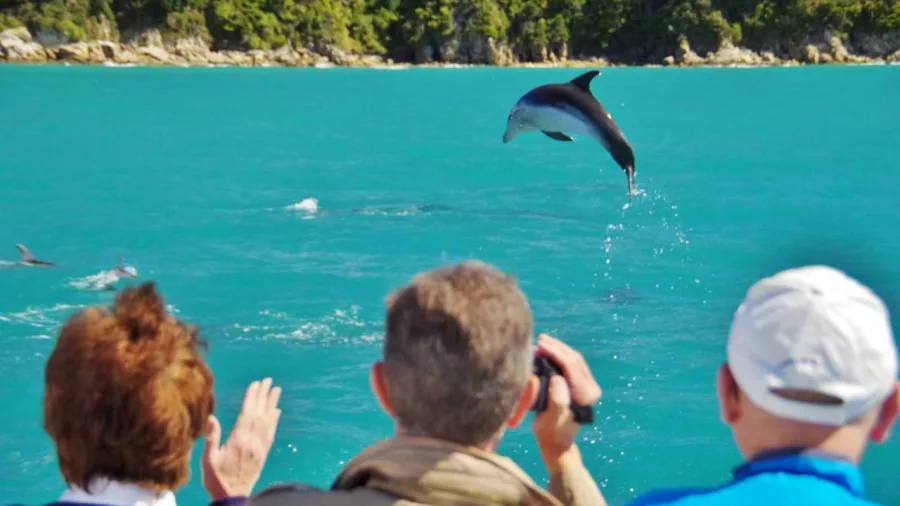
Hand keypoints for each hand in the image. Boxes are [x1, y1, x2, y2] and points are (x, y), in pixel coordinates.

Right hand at [201, 378, 282, 499]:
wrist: (232, 497)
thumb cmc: (216, 479)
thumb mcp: (208, 460)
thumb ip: (211, 438)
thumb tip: (212, 417)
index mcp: (238, 441)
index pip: (247, 413)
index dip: (252, 397)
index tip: (256, 383)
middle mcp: (252, 442)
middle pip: (260, 414)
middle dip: (264, 396)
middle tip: (269, 380)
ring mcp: (260, 448)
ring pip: (268, 421)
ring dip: (272, 404)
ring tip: (276, 390)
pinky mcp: (263, 454)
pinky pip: (271, 433)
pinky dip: (275, 420)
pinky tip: (277, 412)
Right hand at [531, 334, 601, 471]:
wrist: (557, 442)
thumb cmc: (551, 432)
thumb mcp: (550, 419)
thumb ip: (556, 400)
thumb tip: (557, 379)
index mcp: (585, 395)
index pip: (572, 366)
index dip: (556, 352)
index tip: (540, 345)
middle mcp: (591, 389)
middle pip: (575, 359)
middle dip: (557, 347)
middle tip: (540, 339)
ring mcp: (588, 386)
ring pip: (575, 359)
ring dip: (559, 349)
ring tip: (543, 342)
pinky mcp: (582, 385)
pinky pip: (573, 364)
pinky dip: (561, 355)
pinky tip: (549, 350)